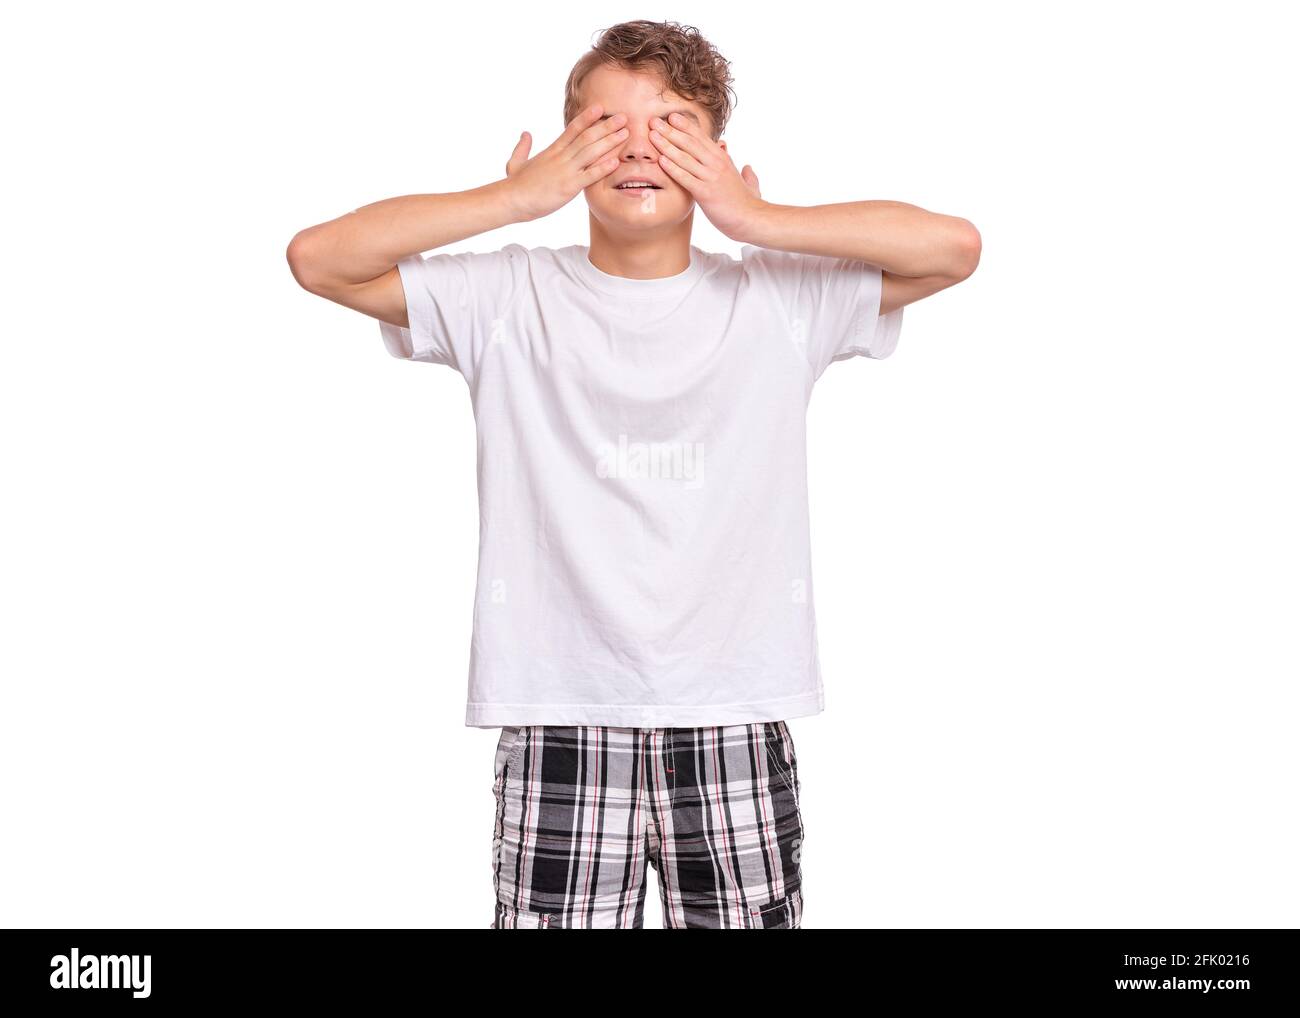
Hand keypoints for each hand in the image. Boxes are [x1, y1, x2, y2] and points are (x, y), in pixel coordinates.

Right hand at [502, 105, 626, 221]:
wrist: (511, 199)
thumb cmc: (514, 184)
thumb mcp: (515, 162)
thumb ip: (522, 147)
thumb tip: (525, 134)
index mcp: (552, 151)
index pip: (572, 129)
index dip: (587, 117)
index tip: (601, 108)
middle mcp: (561, 157)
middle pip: (587, 136)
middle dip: (606, 126)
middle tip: (623, 117)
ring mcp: (565, 171)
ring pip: (591, 152)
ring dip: (610, 142)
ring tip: (626, 134)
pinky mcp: (568, 186)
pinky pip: (589, 175)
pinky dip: (603, 168)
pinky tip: (616, 162)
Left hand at [649, 112, 763, 238]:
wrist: (752, 219)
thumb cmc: (749, 203)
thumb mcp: (749, 183)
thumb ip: (748, 174)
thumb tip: (747, 168)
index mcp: (723, 159)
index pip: (701, 137)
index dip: (685, 126)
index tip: (671, 116)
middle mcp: (716, 164)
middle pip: (690, 142)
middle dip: (670, 130)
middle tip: (653, 121)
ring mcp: (710, 177)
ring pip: (685, 157)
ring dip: (666, 145)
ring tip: (651, 135)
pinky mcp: (705, 193)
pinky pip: (685, 178)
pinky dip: (673, 168)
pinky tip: (660, 161)